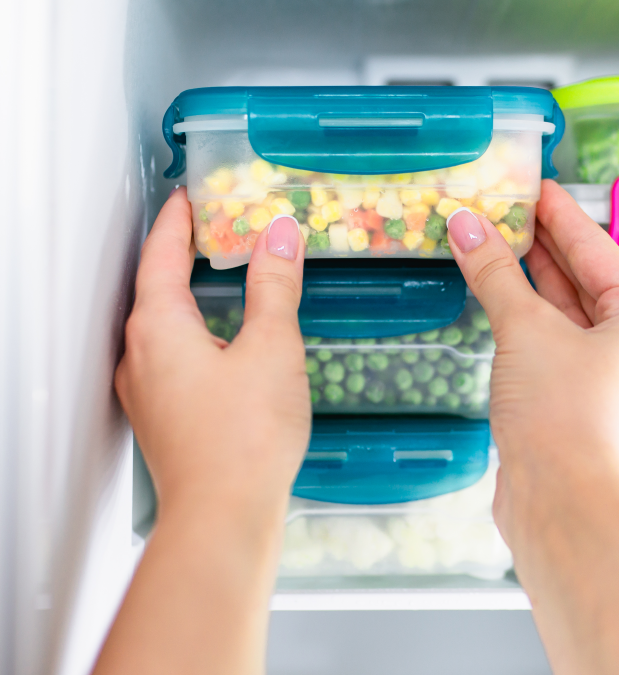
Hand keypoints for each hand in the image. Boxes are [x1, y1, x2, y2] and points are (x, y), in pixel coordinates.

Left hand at [97, 187, 308, 674]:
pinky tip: (226, 343)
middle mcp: (140, 355)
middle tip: (212, 228)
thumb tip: (278, 235)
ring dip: (189, 295)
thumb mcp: (272, 348)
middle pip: (154, 287)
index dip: (178, 220)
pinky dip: (195, 332)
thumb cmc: (245, 438)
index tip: (191, 195)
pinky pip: (171, 357)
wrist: (223, 516)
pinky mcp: (164, 418)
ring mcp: (147, 391)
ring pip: (162, 325)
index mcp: (158, 327)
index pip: (160, 254)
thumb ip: (275, 285)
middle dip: (182, 253)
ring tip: (223, 278)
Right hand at [446, 181, 618, 674]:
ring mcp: (606, 377)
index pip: (597, 249)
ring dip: (525, 282)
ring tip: (488, 241)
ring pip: (564, 314)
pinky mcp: (576, 403)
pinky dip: (521, 319)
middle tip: (500, 207)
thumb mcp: (526, 330)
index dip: (560, 214)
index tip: (531, 184)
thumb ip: (495, 273)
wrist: (564, 504)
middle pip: (583, 280)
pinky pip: (550, 345)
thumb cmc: (564, 413)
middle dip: (539, 245)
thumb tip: (465, 222)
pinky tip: (493, 297)